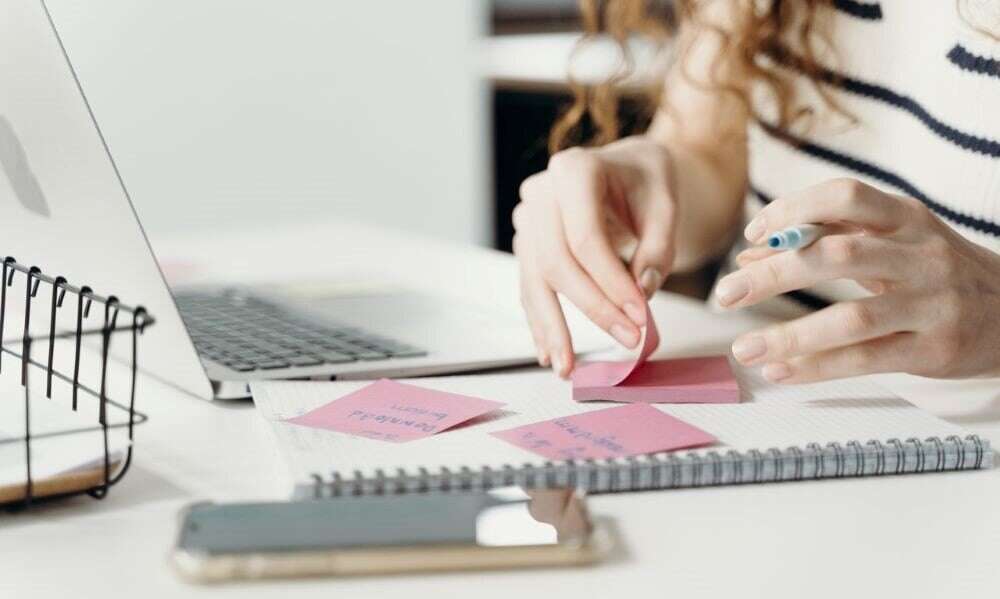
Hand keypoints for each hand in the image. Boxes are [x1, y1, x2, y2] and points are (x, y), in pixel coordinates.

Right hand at [513, 136, 677, 376]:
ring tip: (566, 367)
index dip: (611, 283)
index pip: (585, 239)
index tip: (640, 317)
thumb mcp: (666, 202)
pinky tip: (548, 352)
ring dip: (551, 328)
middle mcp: (541, 193)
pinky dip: (540, 321)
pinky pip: (530, 287)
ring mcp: (527, 219)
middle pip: (556, 262)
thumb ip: (658, 245)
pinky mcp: (527, 244)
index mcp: (573, 170)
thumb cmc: (645, 181)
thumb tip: (641, 291)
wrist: (624, 169)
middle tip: (627, 340)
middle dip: (592, 309)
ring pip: (534, 280)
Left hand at [719, 178, 999, 382]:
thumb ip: (826, 240)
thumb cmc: (937, 272)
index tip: (753, 235)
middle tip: (725, 294)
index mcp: (906, 218)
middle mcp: (920, 255)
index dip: (792, 211)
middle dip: (773, 275)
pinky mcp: (935, 349)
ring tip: (744, 348)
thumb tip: (750, 257)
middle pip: (837, 256)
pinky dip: (817, 367)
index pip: (844, 197)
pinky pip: (867, 359)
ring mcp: (932, 304)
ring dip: (789, 335)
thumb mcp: (893, 241)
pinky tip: (781, 370)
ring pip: (851, 317)